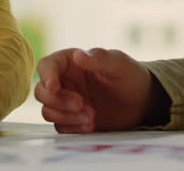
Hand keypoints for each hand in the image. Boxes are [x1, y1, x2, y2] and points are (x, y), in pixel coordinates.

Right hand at [33, 47, 155, 132]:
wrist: (141, 102)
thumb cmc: (129, 76)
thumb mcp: (118, 64)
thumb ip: (99, 58)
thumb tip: (78, 55)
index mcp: (70, 62)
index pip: (46, 66)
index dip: (46, 76)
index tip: (55, 87)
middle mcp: (64, 81)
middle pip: (42, 92)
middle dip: (59, 101)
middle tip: (82, 104)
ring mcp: (66, 102)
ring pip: (48, 111)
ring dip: (66, 116)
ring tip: (91, 117)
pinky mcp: (72, 120)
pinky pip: (60, 126)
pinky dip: (72, 128)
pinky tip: (90, 125)